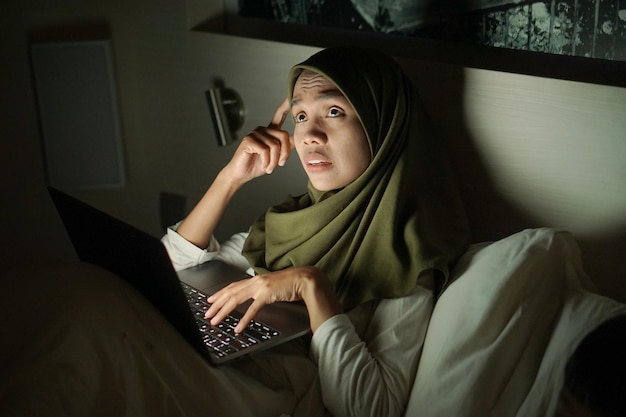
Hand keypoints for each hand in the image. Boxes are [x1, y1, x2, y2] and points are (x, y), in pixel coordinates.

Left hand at [204, 266, 341, 333]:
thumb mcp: (273, 286)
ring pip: (235, 299)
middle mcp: (255, 281)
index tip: (210, 300)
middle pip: (230, 292)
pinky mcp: (267, 294)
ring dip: (223, 311)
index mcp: (256, 279)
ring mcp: (260, 287)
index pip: (233, 286)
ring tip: (215, 321)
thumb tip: (256, 298)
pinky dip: (243, 320)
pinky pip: (252, 309)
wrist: (305, 280)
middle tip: (207, 314)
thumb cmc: (292, 284)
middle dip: (216, 304)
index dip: (220, 293)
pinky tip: (238, 328)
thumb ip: (263, 290)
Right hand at [223, 98, 292, 184]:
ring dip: (274, 161)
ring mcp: (255, 133)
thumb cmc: (257, 165)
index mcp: (270, 131)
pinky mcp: (248, 140)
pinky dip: (267, 161)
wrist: (242, 174)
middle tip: (280, 164)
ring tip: (269, 168)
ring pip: (275, 145)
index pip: (279, 116)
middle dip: (285, 153)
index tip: (290, 96)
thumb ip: (286, 147)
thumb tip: (297, 139)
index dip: (285, 106)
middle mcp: (262, 129)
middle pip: (284, 135)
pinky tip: (264, 166)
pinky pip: (265, 150)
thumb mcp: (276, 156)